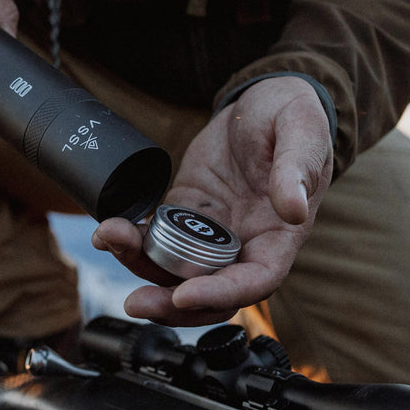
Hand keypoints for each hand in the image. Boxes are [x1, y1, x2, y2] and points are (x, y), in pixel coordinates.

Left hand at [92, 76, 333, 326]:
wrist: (258, 105)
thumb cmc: (290, 118)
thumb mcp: (302, 131)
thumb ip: (299, 169)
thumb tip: (294, 209)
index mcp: (277, 237)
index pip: (254, 282)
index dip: (219, 294)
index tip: (184, 294)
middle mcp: (241, 246)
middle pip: (207, 294)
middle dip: (170, 304)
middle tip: (136, 303)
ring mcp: (208, 234)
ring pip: (172, 270)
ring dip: (139, 265)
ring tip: (109, 240)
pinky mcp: (182, 215)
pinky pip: (154, 239)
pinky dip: (130, 241)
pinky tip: (107, 232)